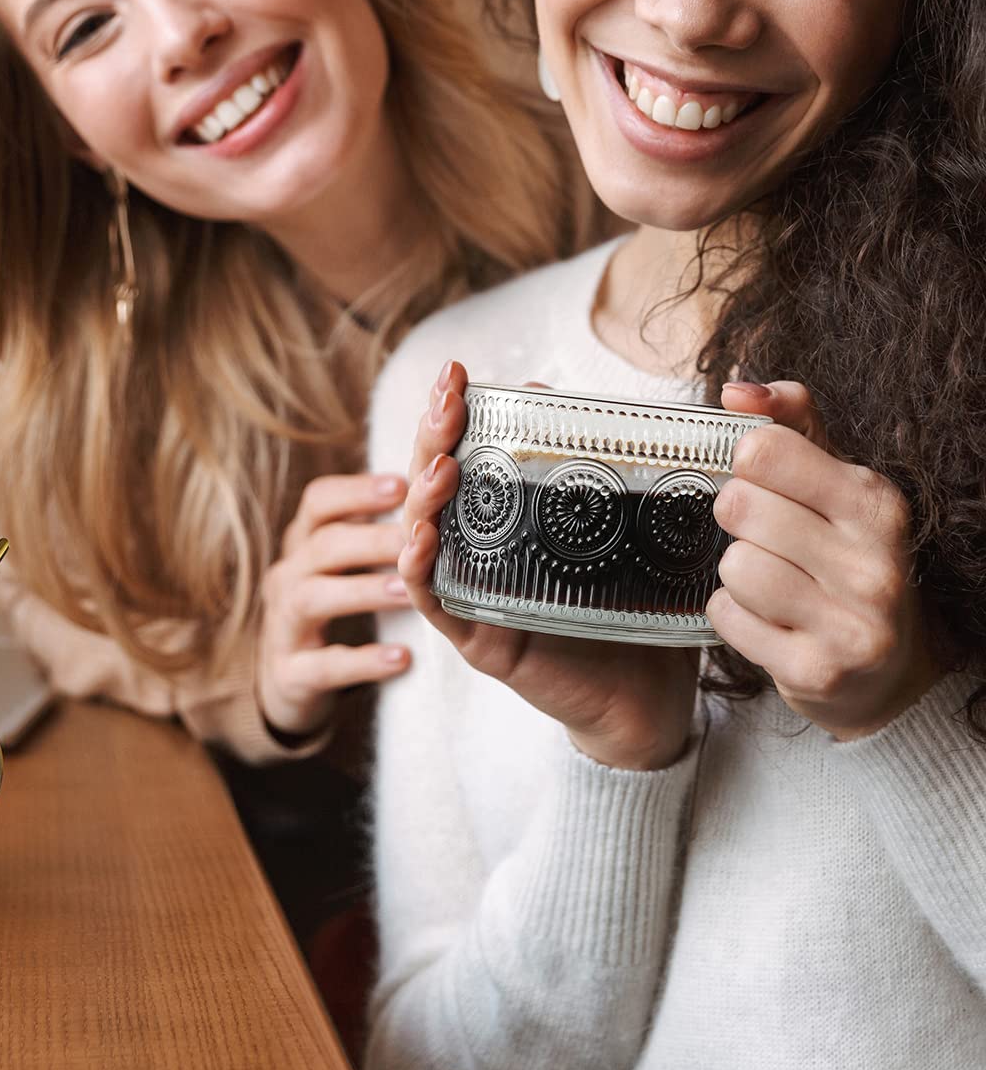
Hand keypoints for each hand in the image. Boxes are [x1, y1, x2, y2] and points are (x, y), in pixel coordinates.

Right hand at [256, 472, 414, 739]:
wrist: (288, 682)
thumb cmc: (329, 607)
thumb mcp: (340, 565)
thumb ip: (374, 530)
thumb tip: (434, 484)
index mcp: (303, 544)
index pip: (318, 501)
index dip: (357, 490)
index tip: (401, 484)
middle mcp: (287, 576)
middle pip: (322, 545)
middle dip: (371, 539)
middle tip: (421, 536)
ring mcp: (283, 625)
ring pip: (313, 597)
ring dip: (364, 591)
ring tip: (409, 592)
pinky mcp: (289, 674)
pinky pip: (323, 666)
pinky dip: (362, 661)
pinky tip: (401, 658)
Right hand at [397, 361, 696, 769]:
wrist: (651, 697)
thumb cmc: (634, 606)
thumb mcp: (619, 525)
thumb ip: (592, 464)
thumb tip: (552, 394)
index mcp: (505, 516)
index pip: (465, 450)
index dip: (452, 411)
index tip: (455, 372)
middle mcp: (478, 548)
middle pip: (433, 484)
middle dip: (432, 438)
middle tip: (445, 401)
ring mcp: (472, 592)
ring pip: (422, 535)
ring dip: (424, 497)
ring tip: (440, 465)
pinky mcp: (477, 638)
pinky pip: (433, 599)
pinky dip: (419, 567)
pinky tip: (422, 539)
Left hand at [710, 381, 939, 738]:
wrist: (885, 668)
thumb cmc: (845, 554)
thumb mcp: (834, 481)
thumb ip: (790, 423)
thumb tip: (736, 390)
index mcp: (878, 504)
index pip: (764, 451)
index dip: (745, 463)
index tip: (762, 479)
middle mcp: (874, 565)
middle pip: (740, 507)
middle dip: (737, 519)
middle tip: (764, 535)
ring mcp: (851, 626)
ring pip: (734, 566)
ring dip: (737, 571)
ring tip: (772, 581)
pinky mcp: (816, 672)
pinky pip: (726, 617)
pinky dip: (734, 615)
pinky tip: (769, 619)